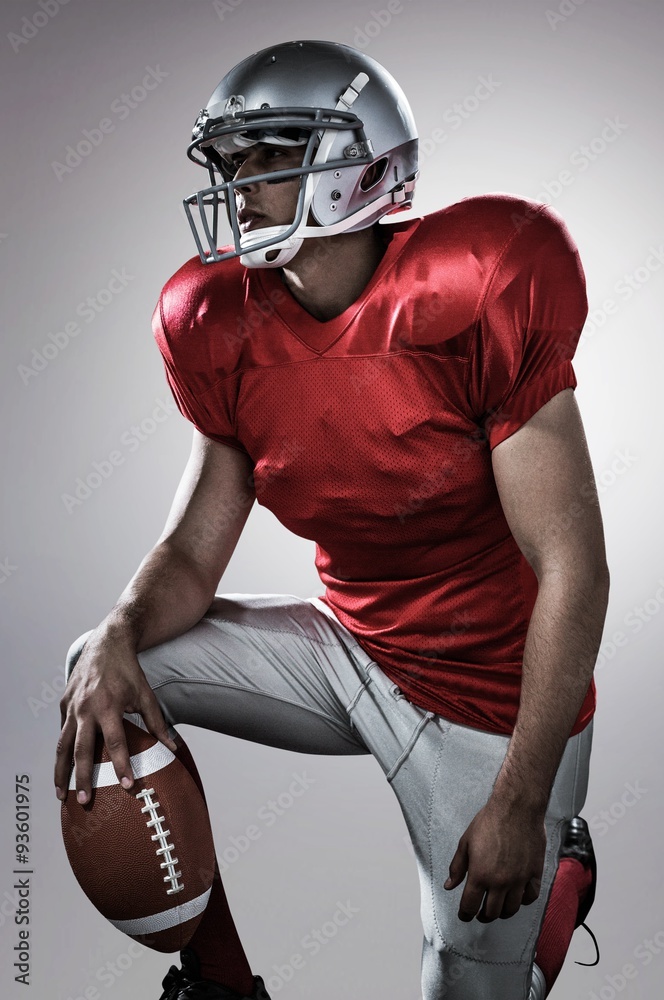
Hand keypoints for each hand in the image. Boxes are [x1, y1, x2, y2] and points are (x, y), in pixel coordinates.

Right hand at [54, 627, 176, 804]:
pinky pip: (61, 731)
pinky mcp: (63, 704)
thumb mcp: (146, 694)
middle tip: (85, 801)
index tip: (126, 786)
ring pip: (62, 745)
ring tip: (62, 794)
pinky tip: (63, 768)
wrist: (107, 642)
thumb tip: (172, 747)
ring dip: (61, 771)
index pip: (115, 743)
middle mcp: (86, 708)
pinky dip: (61, 751)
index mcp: (108, 706)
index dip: (121, 765)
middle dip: (83, 778)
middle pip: (82, 750)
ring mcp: (71, 706)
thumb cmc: (128, 670)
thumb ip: (157, 722)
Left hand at [444, 797, 546, 921]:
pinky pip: (530, 897)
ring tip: (497, 907)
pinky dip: (523, 901)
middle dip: (483, 916)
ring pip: (511, 909)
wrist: (516, 808)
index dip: (465, 914)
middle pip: (491, 913)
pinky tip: (517, 896)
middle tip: (480, 913)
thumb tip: (449, 885)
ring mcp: (519, 879)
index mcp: (480, 875)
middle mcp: (500, 882)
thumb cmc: (489, 822)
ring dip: (502, 912)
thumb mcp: (466, 842)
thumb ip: (457, 867)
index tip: (464, 915)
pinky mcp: (534, 873)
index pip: (470, 906)